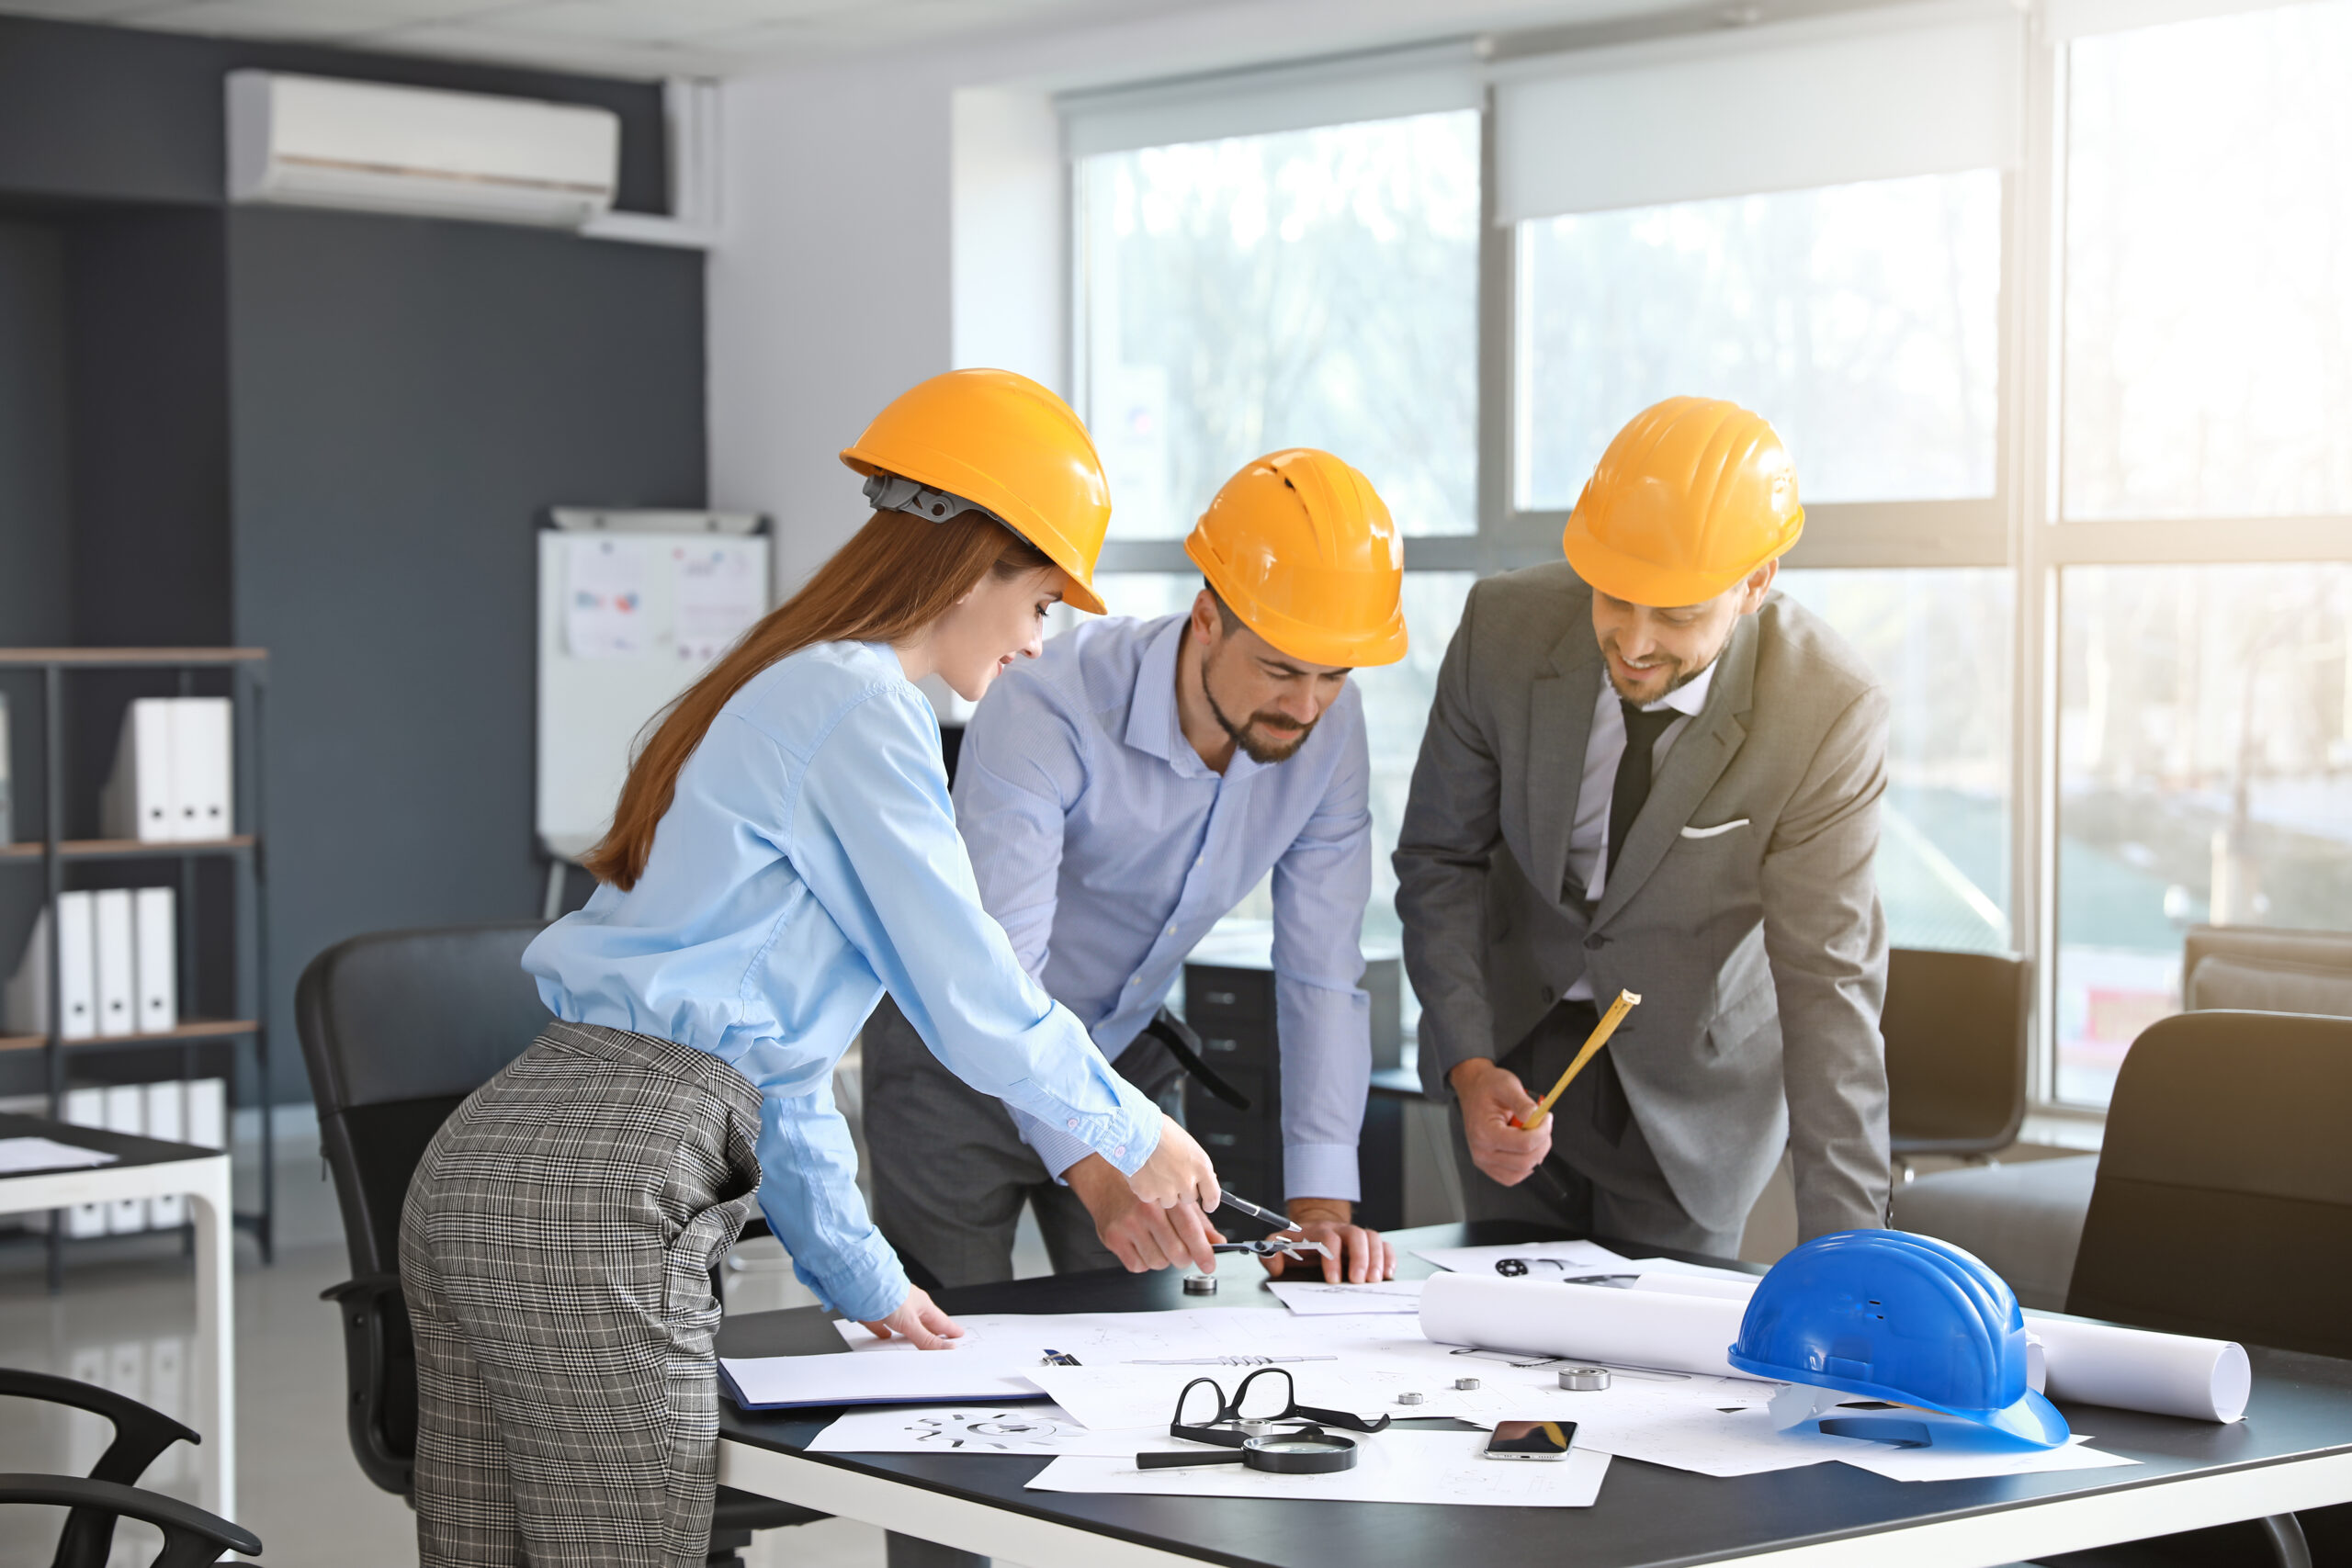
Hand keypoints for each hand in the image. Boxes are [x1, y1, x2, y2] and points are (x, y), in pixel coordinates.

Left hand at [857, 1284, 963, 1350]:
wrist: (863, 1287)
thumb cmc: (889, 1295)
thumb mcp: (912, 1323)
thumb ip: (927, 1339)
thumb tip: (947, 1348)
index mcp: (922, 1306)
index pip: (941, 1321)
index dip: (951, 1330)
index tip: (959, 1335)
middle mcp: (909, 1307)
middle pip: (925, 1324)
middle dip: (934, 1332)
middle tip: (943, 1339)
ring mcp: (893, 1310)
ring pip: (906, 1326)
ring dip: (912, 1334)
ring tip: (918, 1342)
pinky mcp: (877, 1315)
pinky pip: (883, 1327)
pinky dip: (886, 1333)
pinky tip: (886, 1337)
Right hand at [1068, 1155, 1224, 1273]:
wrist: (1104, 1180)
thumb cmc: (1142, 1190)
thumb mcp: (1173, 1198)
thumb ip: (1198, 1222)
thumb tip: (1217, 1242)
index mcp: (1165, 1198)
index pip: (1190, 1229)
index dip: (1203, 1251)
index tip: (1209, 1265)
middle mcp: (1146, 1210)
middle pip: (1176, 1252)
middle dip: (1184, 1258)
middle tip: (1182, 1252)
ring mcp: (1128, 1225)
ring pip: (1158, 1263)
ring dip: (1163, 1260)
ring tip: (1157, 1243)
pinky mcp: (1113, 1238)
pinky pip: (1137, 1266)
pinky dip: (1144, 1262)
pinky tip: (1142, 1245)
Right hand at [1125, 1113, 1220, 1211]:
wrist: (1136, 1129)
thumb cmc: (1160, 1131)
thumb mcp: (1187, 1144)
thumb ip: (1194, 1164)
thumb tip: (1198, 1179)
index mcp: (1201, 1167)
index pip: (1213, 1194)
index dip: (1210, 1202)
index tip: (1208, 1205)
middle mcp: (1186, 1182)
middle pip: (1188, 1198)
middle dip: (1181, 1190)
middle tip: (1169, 1174)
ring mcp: (1167, 1190)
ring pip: (1168, 1200)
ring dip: (1162, 1191)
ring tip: (1153, 1170)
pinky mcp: (1148, 1194)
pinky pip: (1149, 1197)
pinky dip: (1145, 1188)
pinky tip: (1142, 1172)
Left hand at [1263, 1198, 1395, 1283]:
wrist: (1313, 1229)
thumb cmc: (1297, 1244)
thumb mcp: (1278, 1246)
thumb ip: (1270, 1254)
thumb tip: (1274, 1264)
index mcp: (1318, 1231)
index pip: (1328, 1239)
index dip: (1332, 1258)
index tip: (1333, 1280)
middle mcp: (1340, 1230)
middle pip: (1356, 1235)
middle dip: (1359, 1258)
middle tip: (1359, 1281)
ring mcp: (1356, 1235)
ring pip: (1372, 1238)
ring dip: (1377, 1258)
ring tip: (1375, 1280)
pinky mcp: (1368, 1243)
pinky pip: (1384, 1244)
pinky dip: (1389, 1257)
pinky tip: (1389, 1273)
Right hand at [1450, 1058, 1552, 1186]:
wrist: (1472, 1089)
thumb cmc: (1487, 1087)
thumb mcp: (1506, 1085)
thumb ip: (1522, 1103)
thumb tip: (1537, 1117)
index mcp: (1484, 1132)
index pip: (1523, 1144)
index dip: (1542, 1131)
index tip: (1547, 1117)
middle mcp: (1481, 1152)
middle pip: (1525, 1162)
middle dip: (1542, 1144)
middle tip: (1543, 1124)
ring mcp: (1484, 1162)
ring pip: (1521, 1172)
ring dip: (1535, 1155)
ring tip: (1532, 1134)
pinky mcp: (1489, 1166)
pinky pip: (1513, 1176)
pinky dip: (1525, 1165)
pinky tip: (1525, 1146)